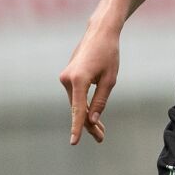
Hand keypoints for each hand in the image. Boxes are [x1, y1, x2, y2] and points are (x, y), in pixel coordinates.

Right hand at [59, 23, 119, 144]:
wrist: (100, 33)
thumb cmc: (108, 54)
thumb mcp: (109, 80)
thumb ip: (100, 101)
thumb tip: (92, 120)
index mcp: (78, 80)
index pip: (78, 109)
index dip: (78, 128)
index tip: (74, 142)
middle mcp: (67, 79)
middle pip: (77, 108)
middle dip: (89, 125)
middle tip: (101, 138)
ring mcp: (65, 77)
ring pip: (76, 103)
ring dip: (87, 116)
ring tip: (100, 131)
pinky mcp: (67, 76)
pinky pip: (75, 96)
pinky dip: (83, 106)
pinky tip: (92, 117)